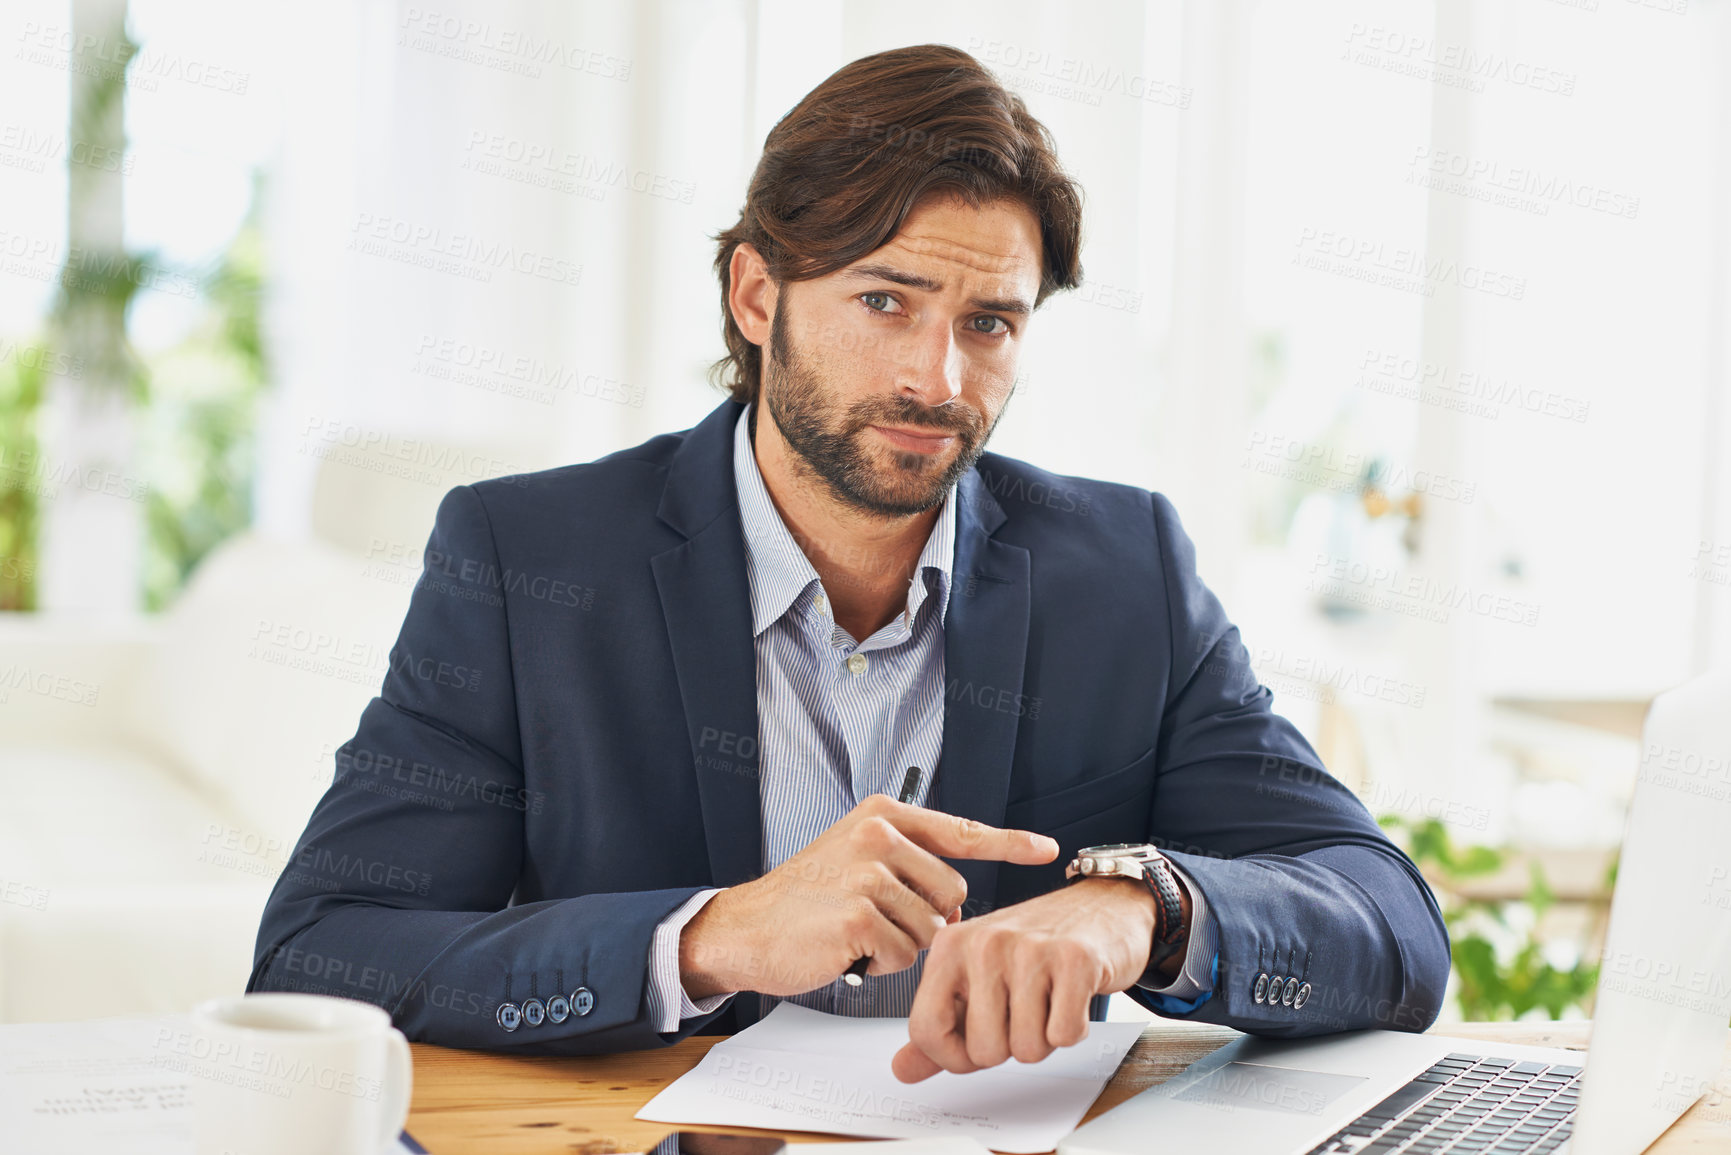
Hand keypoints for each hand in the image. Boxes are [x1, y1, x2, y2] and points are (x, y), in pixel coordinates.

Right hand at [679, 794, 1059, 998]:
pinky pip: (904, 954)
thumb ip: (911, 869)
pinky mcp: (860, 915)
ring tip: (854, 932)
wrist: (746, 928)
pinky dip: (879, 963)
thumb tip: (956, 904)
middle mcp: (878, 835)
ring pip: (931, 928)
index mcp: (883, 815)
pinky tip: (845, 948)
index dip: (1009, 842)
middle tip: (871, 916)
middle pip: (952, 892)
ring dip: (899, 944)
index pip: (961, 829)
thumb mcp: (857, 861)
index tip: (1045, 848)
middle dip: (924, 918)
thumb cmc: (805, 899)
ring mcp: (868, 874)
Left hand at [891, 876, 1188, 1082]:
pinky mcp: (1075, 959)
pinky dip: (1073, 1029)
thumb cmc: (1037, 947)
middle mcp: (983, 942)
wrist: (1102, 905)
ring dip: (1044, 1038)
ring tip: (1048, 999)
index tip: (975, 1043)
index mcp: (949, 946)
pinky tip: (1072, 996)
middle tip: (1025, 1009)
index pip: (926, 1032)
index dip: (954, 1057)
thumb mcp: (978, 978)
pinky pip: (1064, 1036)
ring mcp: (1029, 948)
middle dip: (1010, 1046)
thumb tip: (902, 1069)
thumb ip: (941, 1026)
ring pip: (1026, 1049)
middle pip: (983, 1050)